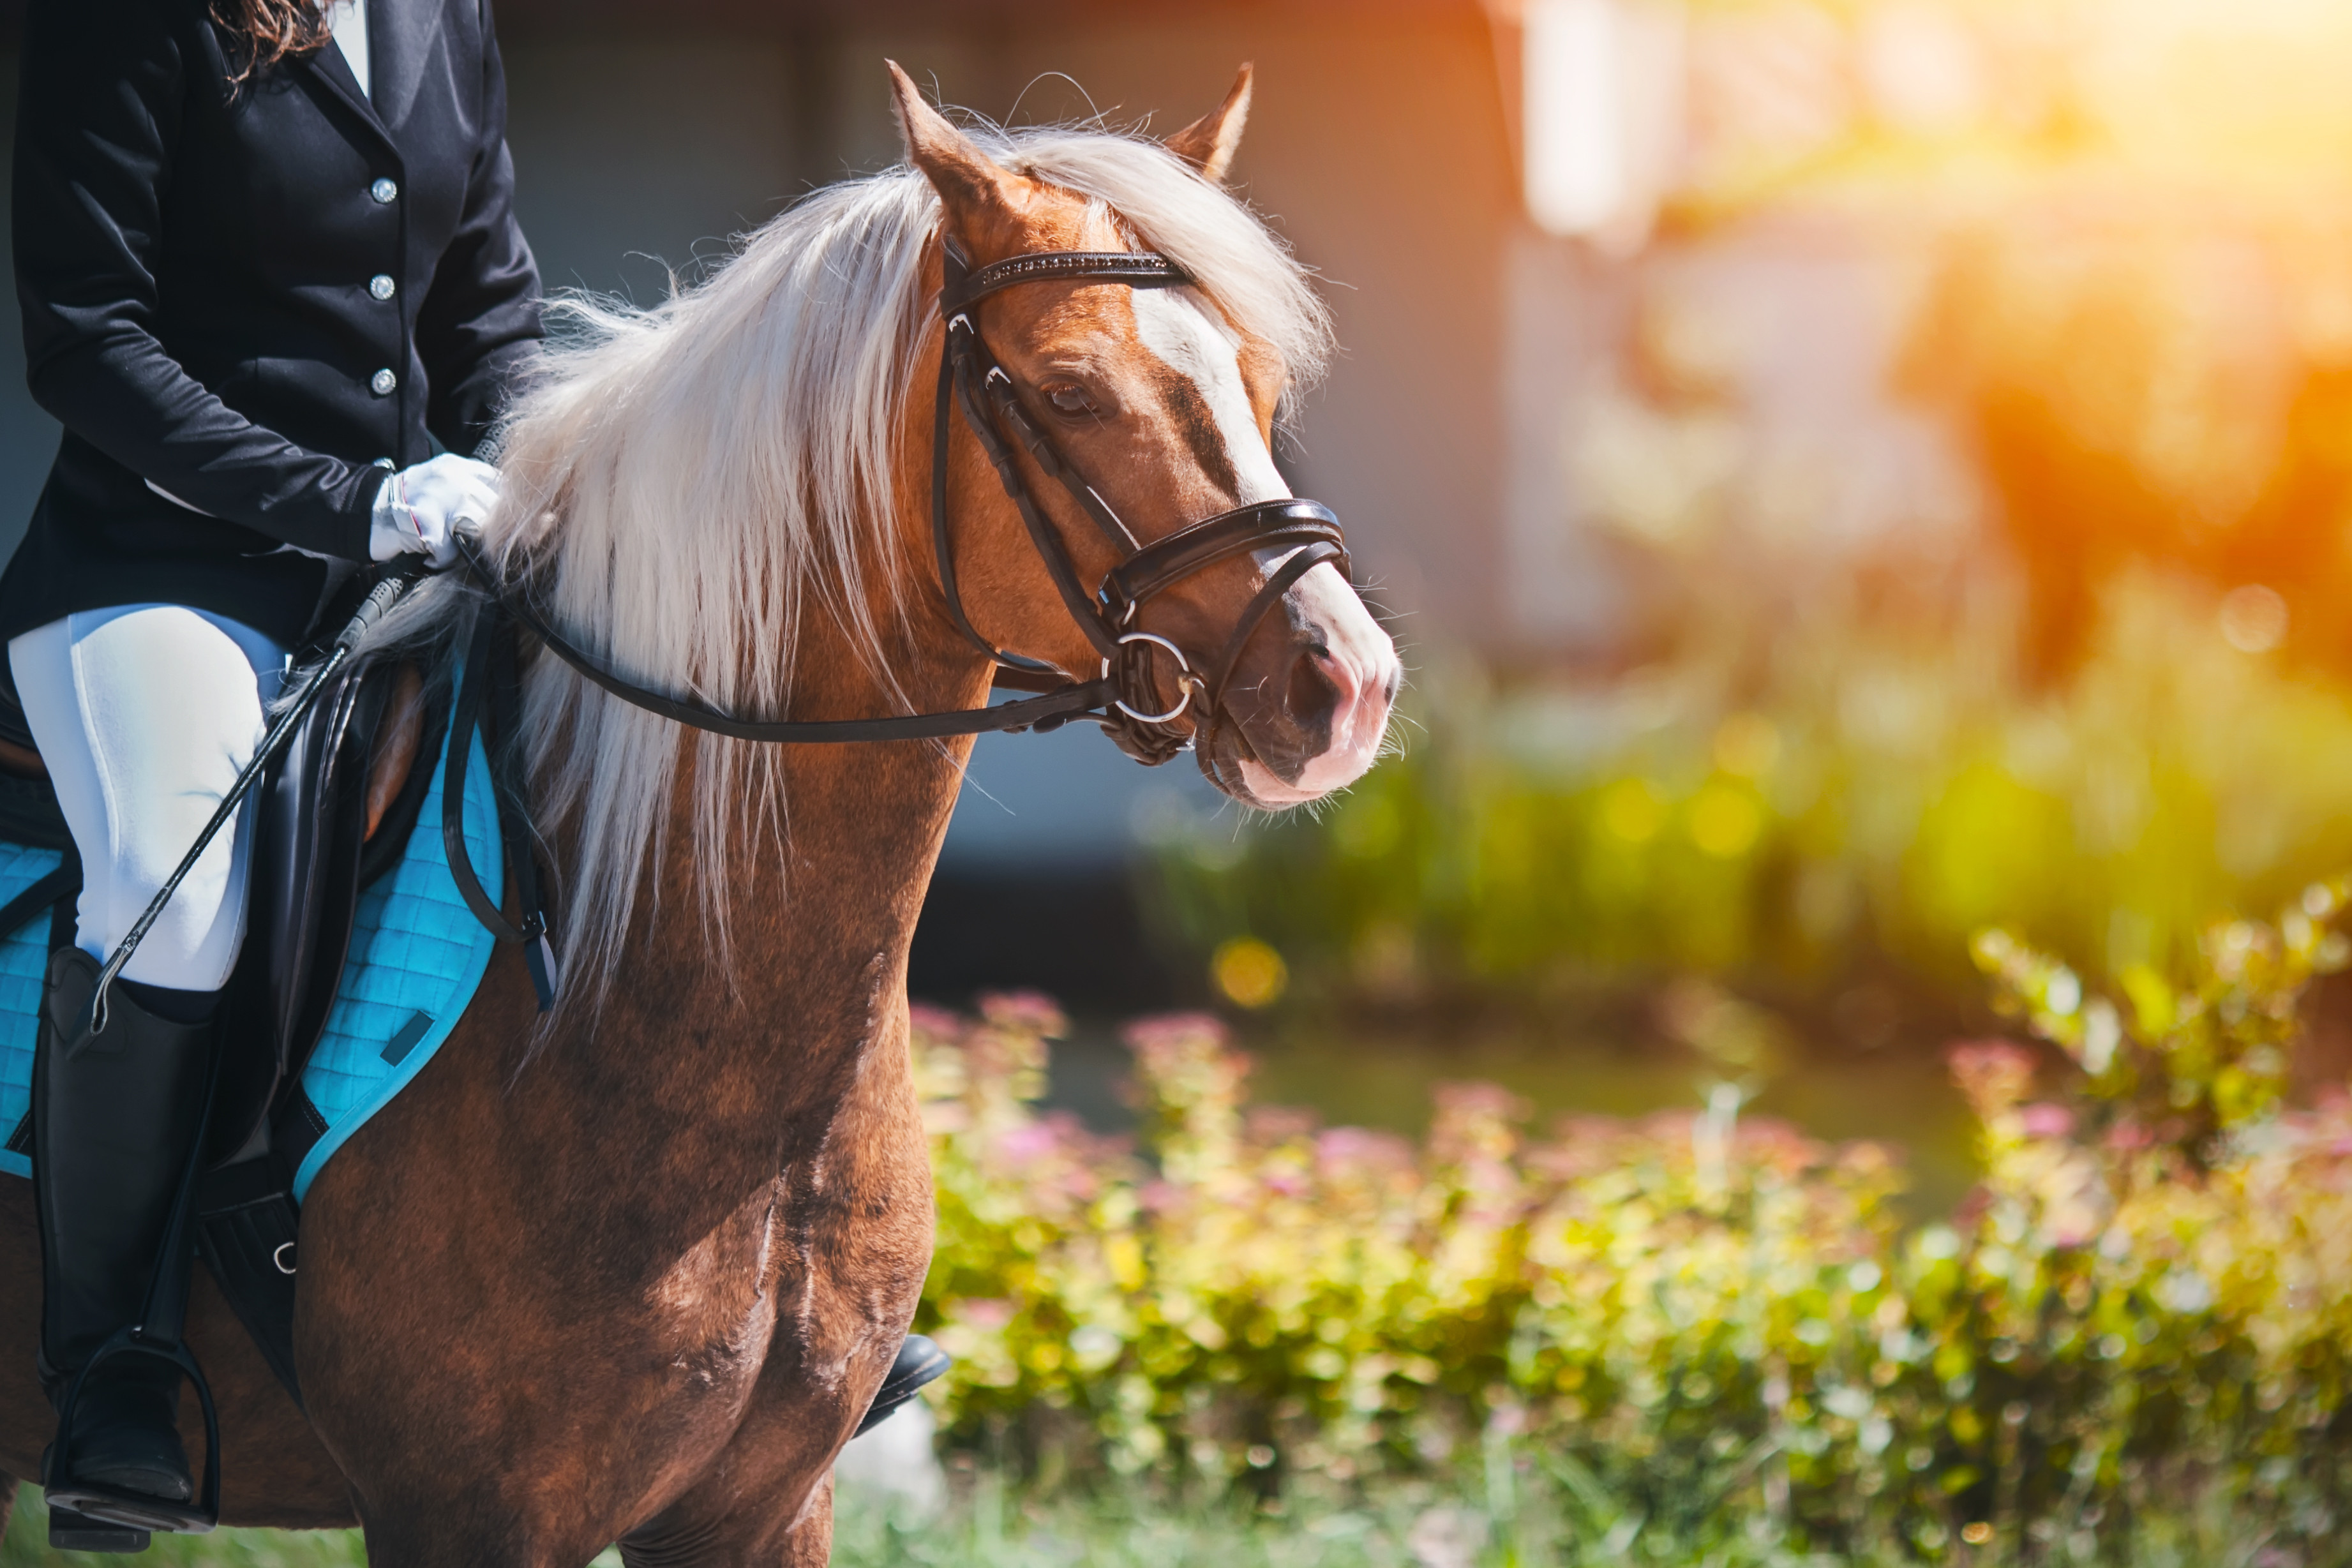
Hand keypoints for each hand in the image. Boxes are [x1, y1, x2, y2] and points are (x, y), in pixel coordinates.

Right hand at [369, 453, 499, 567]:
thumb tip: (506, 512)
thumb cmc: (408, 503)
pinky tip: (429, 553)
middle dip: (485, 531)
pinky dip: (441, 559)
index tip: (496, 523)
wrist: (367, 510)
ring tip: (448, 546)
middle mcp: (452, 477)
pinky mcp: (427, 522)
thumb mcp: (441, 482)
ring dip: (465, 545)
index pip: (499, 484)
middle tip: (465, 540)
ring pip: (477, 529)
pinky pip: (451, 551)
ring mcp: (439, 498)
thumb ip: (471, 488)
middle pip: (494, 510)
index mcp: (458, 467)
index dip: (502, 508)